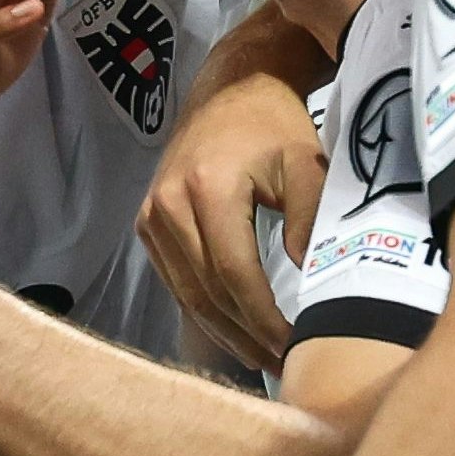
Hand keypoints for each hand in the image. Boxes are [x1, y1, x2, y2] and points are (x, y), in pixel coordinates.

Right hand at [137, 61, 324, 370]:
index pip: (233, 272)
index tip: (292, 345)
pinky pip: (176, 280)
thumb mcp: (304, 163)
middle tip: (281, 366)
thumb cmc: (274, 125)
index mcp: (207, 188)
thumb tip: (307, 276)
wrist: (230, 89)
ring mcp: (151, 216)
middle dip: (245, 335)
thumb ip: (307, 218)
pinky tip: (233, 331)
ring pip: (187, 293)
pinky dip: (204, 310)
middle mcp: (169, 205)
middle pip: (206, 291)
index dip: (262, 317)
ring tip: (261, 359)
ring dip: (224, 332)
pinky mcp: (147, 224)